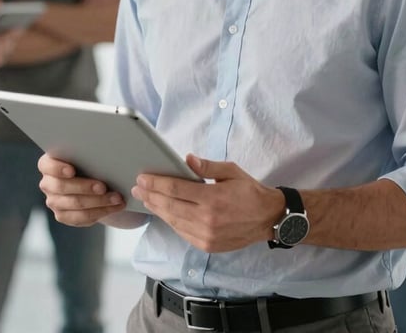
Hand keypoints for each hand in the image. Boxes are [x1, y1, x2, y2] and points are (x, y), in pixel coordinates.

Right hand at [0, 21, 20, 71]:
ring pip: (4, 53)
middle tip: (17, 32)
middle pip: (8, 45)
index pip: (9, 36)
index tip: (19, 26)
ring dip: (7, 46)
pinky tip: (1, 49)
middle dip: (12, 38)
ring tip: (10, 39)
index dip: (15, 31)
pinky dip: (0, 54)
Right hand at [38, 154, 126, 225]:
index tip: (72, 171)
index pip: (47, 165)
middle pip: (62, 187)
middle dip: (85, 187)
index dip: (58, 169)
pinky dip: (101, 212)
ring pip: (75, 204)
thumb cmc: (89, 159)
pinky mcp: (64, 216)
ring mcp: (54, 201)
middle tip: (103, 187)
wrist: (93, 177)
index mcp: (48, 164)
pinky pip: (81, 218)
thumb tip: (105, 149)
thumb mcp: (87, 153)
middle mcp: (48, 183)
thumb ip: (88, 152)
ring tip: (116, 198)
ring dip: (99, 202)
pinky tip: (114, 207)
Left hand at [131, 155, 284, 252]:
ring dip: (157, 209)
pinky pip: (182, 232)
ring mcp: (206, 235)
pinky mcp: (207, 245)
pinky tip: (164, 212)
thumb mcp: (231, 172)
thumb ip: (208, 167)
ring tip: (146, 199)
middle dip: (150, 196)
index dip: (157, 183)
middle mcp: (207, 219)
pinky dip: (170, 221)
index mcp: (213, 198)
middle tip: (137, 187)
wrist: (268, 218)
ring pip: (173, 221)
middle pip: (170, 206)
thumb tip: (187, 159)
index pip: (176, 189)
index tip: (143, 177)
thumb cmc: (250, 191)